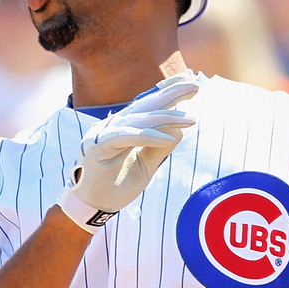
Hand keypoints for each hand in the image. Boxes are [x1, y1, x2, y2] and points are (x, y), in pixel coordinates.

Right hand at [58, 74, 198, 231]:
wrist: (92, 208)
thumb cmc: (116, 186)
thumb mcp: (146, 166)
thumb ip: (159, 148)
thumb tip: (178, 131)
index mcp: (123, 126)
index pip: (148, 104)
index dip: (168, 90)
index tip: (190, 80)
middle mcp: (113, 125)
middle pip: (146, 104)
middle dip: (172, 93)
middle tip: (196, 85)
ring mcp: (103, 133)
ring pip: (139, 119)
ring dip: (167, 117)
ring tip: (191, 119)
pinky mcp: (97, 146)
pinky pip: (127, 137)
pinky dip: (148, 137)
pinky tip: (167, 138)